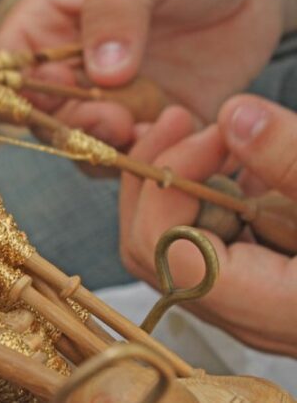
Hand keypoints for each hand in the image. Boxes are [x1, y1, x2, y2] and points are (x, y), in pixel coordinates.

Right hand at [0, 0, 287, 147]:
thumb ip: (117, 6)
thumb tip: (101, 71)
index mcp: (44, 30)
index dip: (2, 93)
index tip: (47, 89)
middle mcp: (67, 76)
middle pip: (38, 122)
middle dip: (69, 128)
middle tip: (113, 115)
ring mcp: (106, 106)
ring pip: (82, 149)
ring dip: (107, 148)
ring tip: (143, 124)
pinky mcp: (148, 130)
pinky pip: (134, 161)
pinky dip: (148, 157)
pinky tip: (177, 128)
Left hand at [119, 97, 296, 356]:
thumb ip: (296, 162)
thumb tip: (235, 116)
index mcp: (277, 308)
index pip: (172, 257)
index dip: (170, 187)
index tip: (208, 133)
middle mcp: (250, 316)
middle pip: (152, 252)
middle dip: (159, 177)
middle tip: (182, 121)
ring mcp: (247, 301)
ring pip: (168, 245)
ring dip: (177, 181)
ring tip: (208, 132)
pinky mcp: (255, 280)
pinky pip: (200, 238)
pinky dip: (204, 194)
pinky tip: (232, 157)